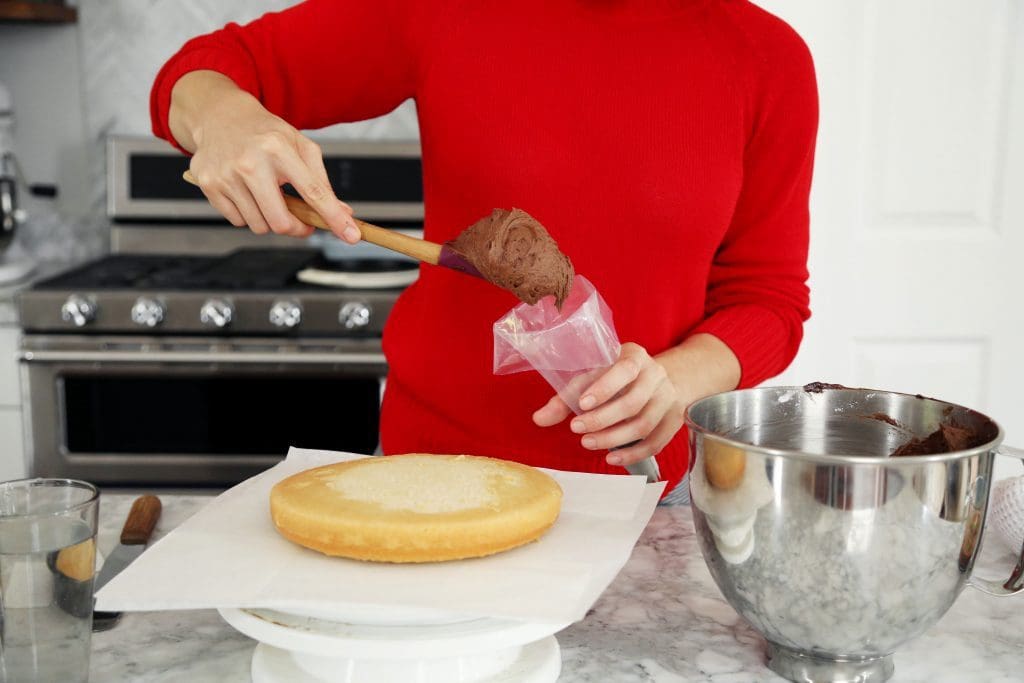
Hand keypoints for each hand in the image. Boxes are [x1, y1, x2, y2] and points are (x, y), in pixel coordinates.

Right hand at [170, 71, 357, 241]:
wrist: (220, 115)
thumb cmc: (265, 133)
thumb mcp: (300, 146)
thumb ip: (321, 182)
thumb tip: (343, 215)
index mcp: (278, 148)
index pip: (313, 192)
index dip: (333, 218)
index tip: (351, 235)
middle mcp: (250, 162)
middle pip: (280, 222)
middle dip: (296, 229)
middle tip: (301, 222)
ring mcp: (225, 175)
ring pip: (258, 226)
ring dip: (270, 219)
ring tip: (268, 196)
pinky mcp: (208, 184)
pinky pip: (237, 221)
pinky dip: (248, 214)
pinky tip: (247, 193)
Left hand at [532, 342, 685, 466]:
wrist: (659, 378)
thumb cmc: (616, 376)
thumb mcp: (593, 376)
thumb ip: (566, 396)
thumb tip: (539, 419)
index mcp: (634, 356)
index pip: (624, 370)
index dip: (604, 388)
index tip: (581, 405)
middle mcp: (655, 375)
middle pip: (633, 403)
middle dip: (602, 420)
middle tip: (577, 430)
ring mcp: (668, 398)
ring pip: (644, 424)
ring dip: (613, 438)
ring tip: (588, 443)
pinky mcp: (674, 420)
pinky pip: (656, 442)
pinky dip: (633, 453)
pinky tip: (612, 458)